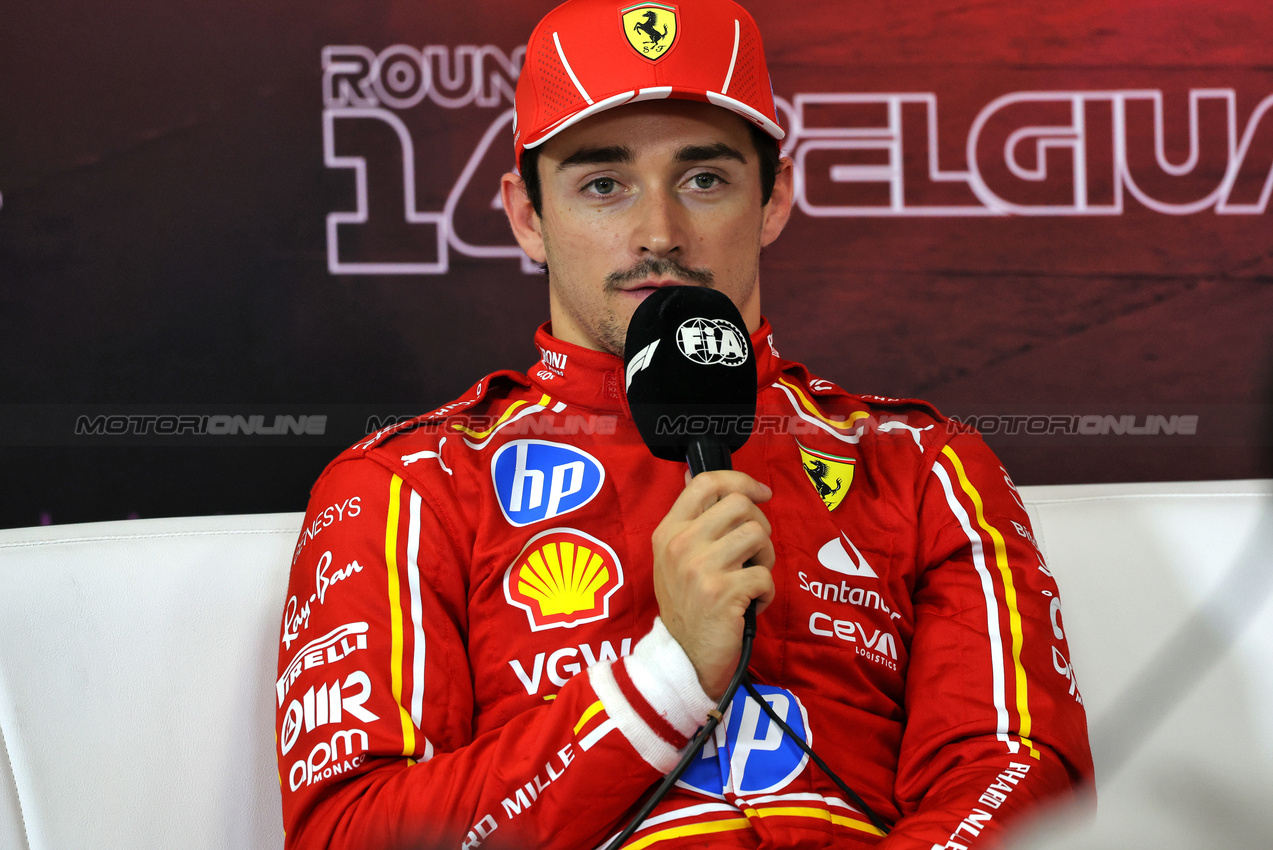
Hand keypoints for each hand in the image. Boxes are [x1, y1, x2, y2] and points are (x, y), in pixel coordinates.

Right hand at [651, 470, 775, 699]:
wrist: (683, 656)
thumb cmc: (686, 604)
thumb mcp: (673, 557)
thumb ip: (688, 520)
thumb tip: (694, 476)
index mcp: (669, 530)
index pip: (705, 482)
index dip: (741, 480)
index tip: (761, 493)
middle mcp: (681, 544)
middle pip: (740, 505)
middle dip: (759, 525)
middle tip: (753, 552)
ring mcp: (701, 567)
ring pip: (758, 535)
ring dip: (765, 558)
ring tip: (750, 578)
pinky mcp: (723, 592)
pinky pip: (765, 576)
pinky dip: (766, 592)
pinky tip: (750, 604)